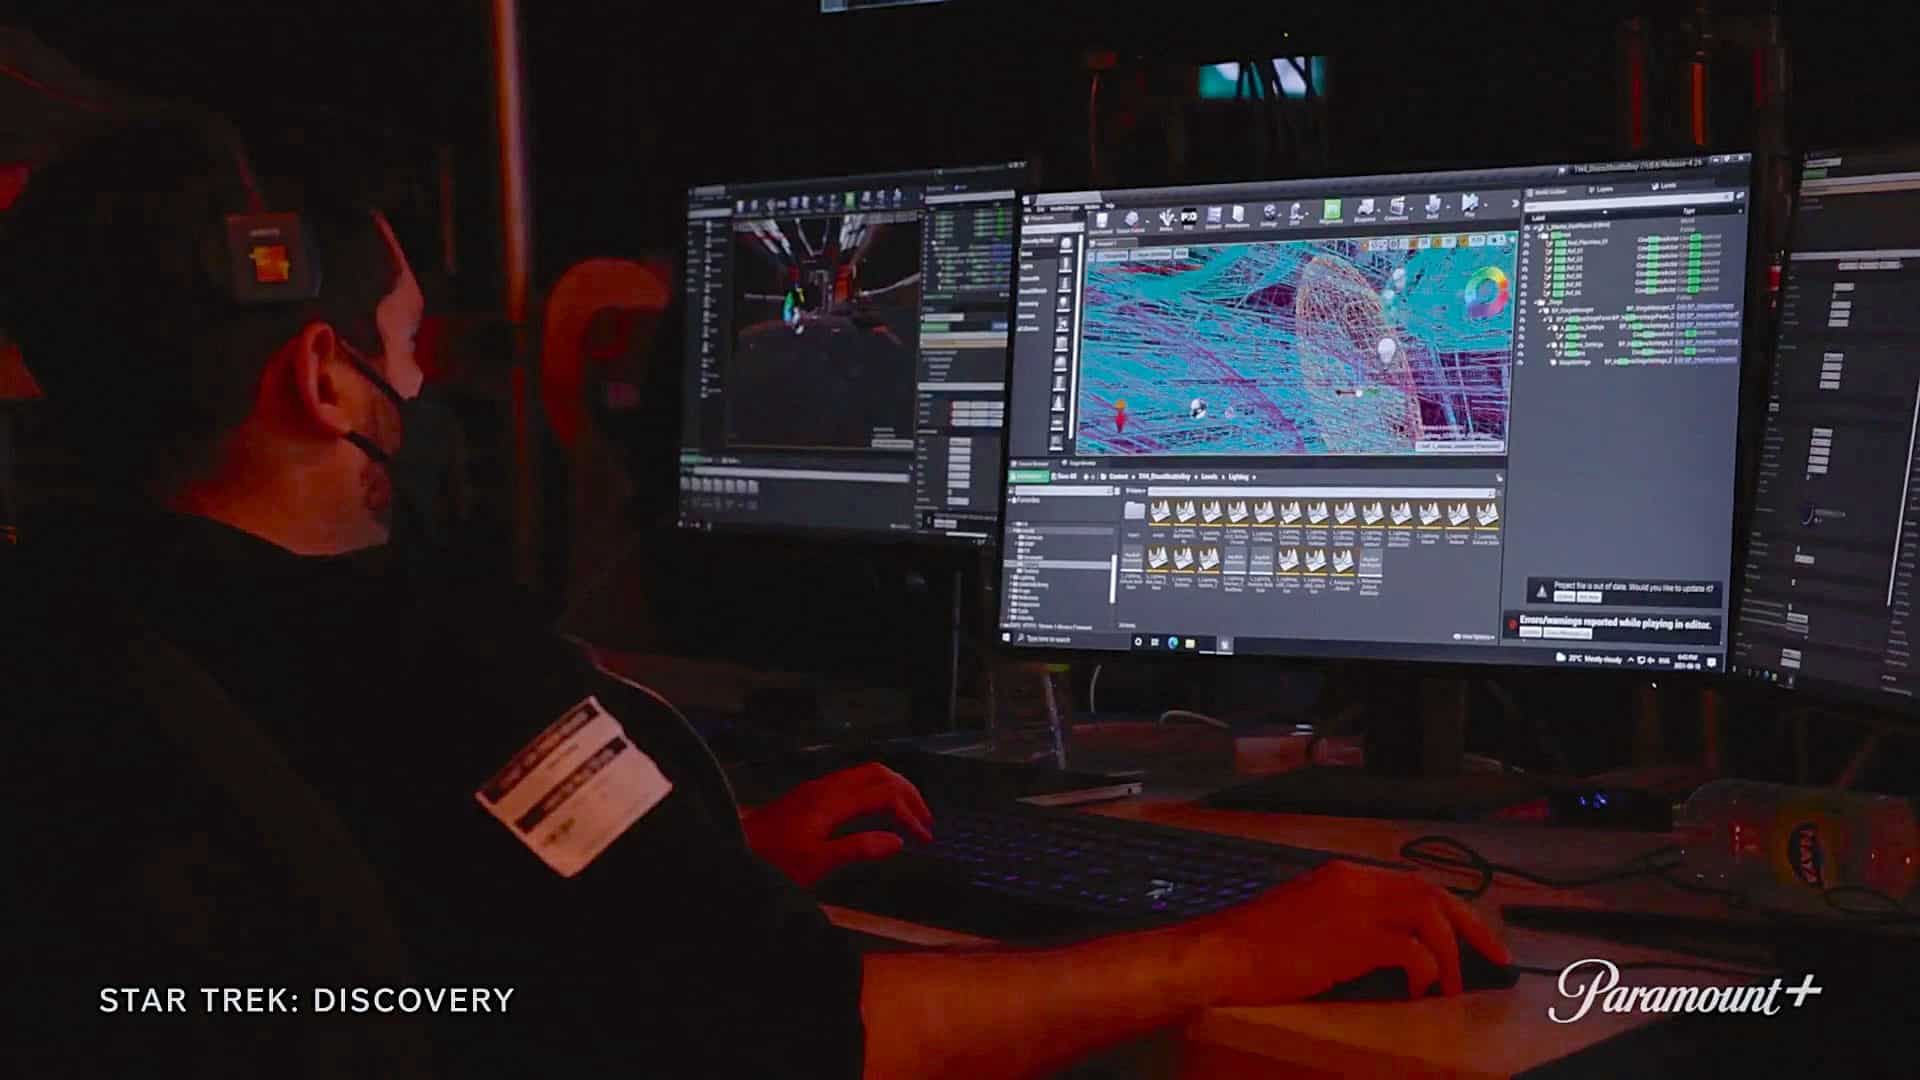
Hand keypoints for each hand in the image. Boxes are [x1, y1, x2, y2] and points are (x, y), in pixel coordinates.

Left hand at [741, 763, 934, 887]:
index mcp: (832, 800)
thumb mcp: (817, 862)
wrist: (732, 851)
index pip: (885, 795)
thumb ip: (859, 848)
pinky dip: (874, 792)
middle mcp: (826, 787)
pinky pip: (852, 781)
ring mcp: (817, 788)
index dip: (910, 814)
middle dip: (908, 793)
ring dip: (892, 790)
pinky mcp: (809, 796)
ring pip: (865, 774)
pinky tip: (876, 813)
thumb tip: (897, 841)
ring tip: (909, 814)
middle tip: (926, 820)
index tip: (924, 839)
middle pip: (880, 774)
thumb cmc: (772, 861)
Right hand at [1188, 860, 1510, 1004]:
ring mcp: (1352, 907)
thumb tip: (1385, 952)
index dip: (1450, 910)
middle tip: (1496, 959)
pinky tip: (1416, 990)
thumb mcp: (1302, 920)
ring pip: (1429, 915)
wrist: (1218, 955)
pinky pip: (1410, 949)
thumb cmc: (1251, 948)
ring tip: (1452, 986)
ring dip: (1450, 952)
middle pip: (1432, 892)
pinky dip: (1424, 970)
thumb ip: (1343, 923)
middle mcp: (1352, 882)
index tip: (1472, 939)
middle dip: (1471, 926)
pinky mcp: (1350, 939)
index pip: (1412, 883)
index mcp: (1342, 876)